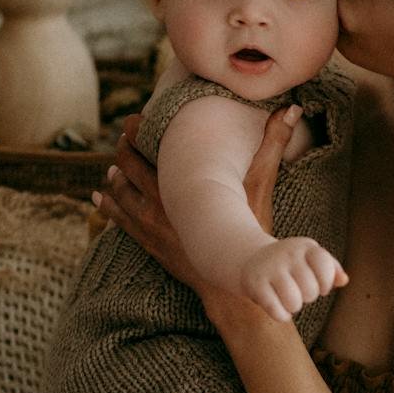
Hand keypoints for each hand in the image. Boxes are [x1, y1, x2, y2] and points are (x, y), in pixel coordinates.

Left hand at [95, 104, 300, 284]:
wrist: (234, 282)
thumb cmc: (250, 229)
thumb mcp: (262, 184)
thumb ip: (272, 143)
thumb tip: (292, 110)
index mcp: (179, 183)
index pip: (146, 149)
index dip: (136, 131)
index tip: (136, 119)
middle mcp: (158, 203)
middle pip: (127, 168)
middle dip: (124, 150)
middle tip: (125, 136)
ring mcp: (150, 225)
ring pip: (120, 194)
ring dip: (114, 177)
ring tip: (114, 166)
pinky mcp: (150, 244)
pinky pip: (120, 220)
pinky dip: (109, 206)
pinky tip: (101, 197)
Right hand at [240, 237, 347, 322]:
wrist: (250, 258)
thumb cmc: (289, 264)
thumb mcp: (311, 259)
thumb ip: (331, 269)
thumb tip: (344, 280)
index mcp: (305, 247)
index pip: (325, 266)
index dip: (326, 283)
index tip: (320, 285)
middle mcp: (288, 253)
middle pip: (311, 290)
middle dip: (307, 296)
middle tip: (297, 290)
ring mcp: (270, 268)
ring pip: (294, 302)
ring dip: (293, 307)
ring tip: (287, 298)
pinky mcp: (255, 284)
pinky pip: (277, 311)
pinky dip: (281, 316)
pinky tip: (278, 308)